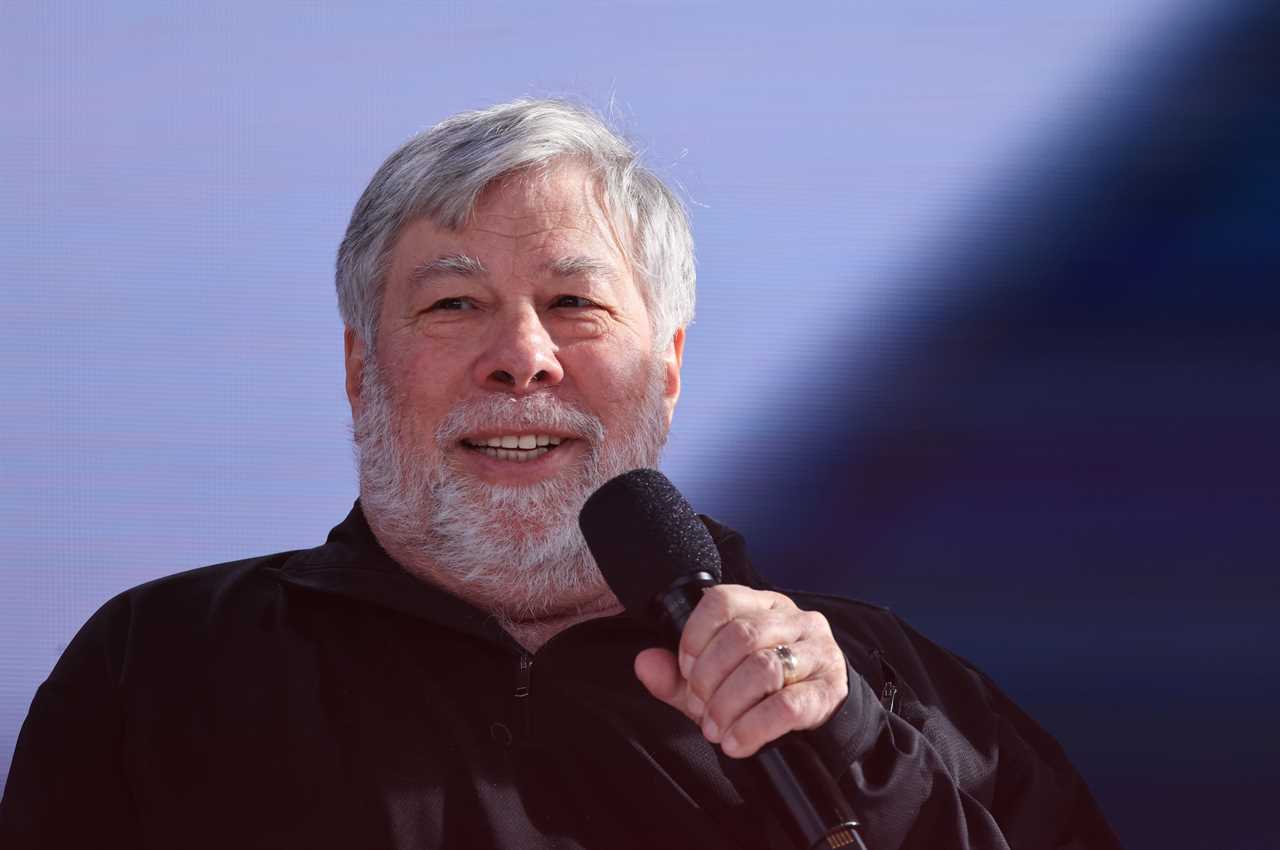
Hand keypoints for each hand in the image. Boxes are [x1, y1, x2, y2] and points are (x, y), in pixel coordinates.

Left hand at [633, 585, 847, 757]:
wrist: (818, 712)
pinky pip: (788, 704)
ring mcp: (816, 650)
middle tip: (698, 708)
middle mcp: (793, 619)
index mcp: (761, 604)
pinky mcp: (829, 689)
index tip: (686, 672)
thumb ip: (676, 673)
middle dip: (709, 678)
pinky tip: (737, 742)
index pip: (721, 601)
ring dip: (729, 704)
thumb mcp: (714, 679)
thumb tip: (644, 663)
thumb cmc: (759, 688)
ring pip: (764, 668)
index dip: (695, 638)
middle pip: (741, 636)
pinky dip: (754, 727)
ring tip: (715, 728)